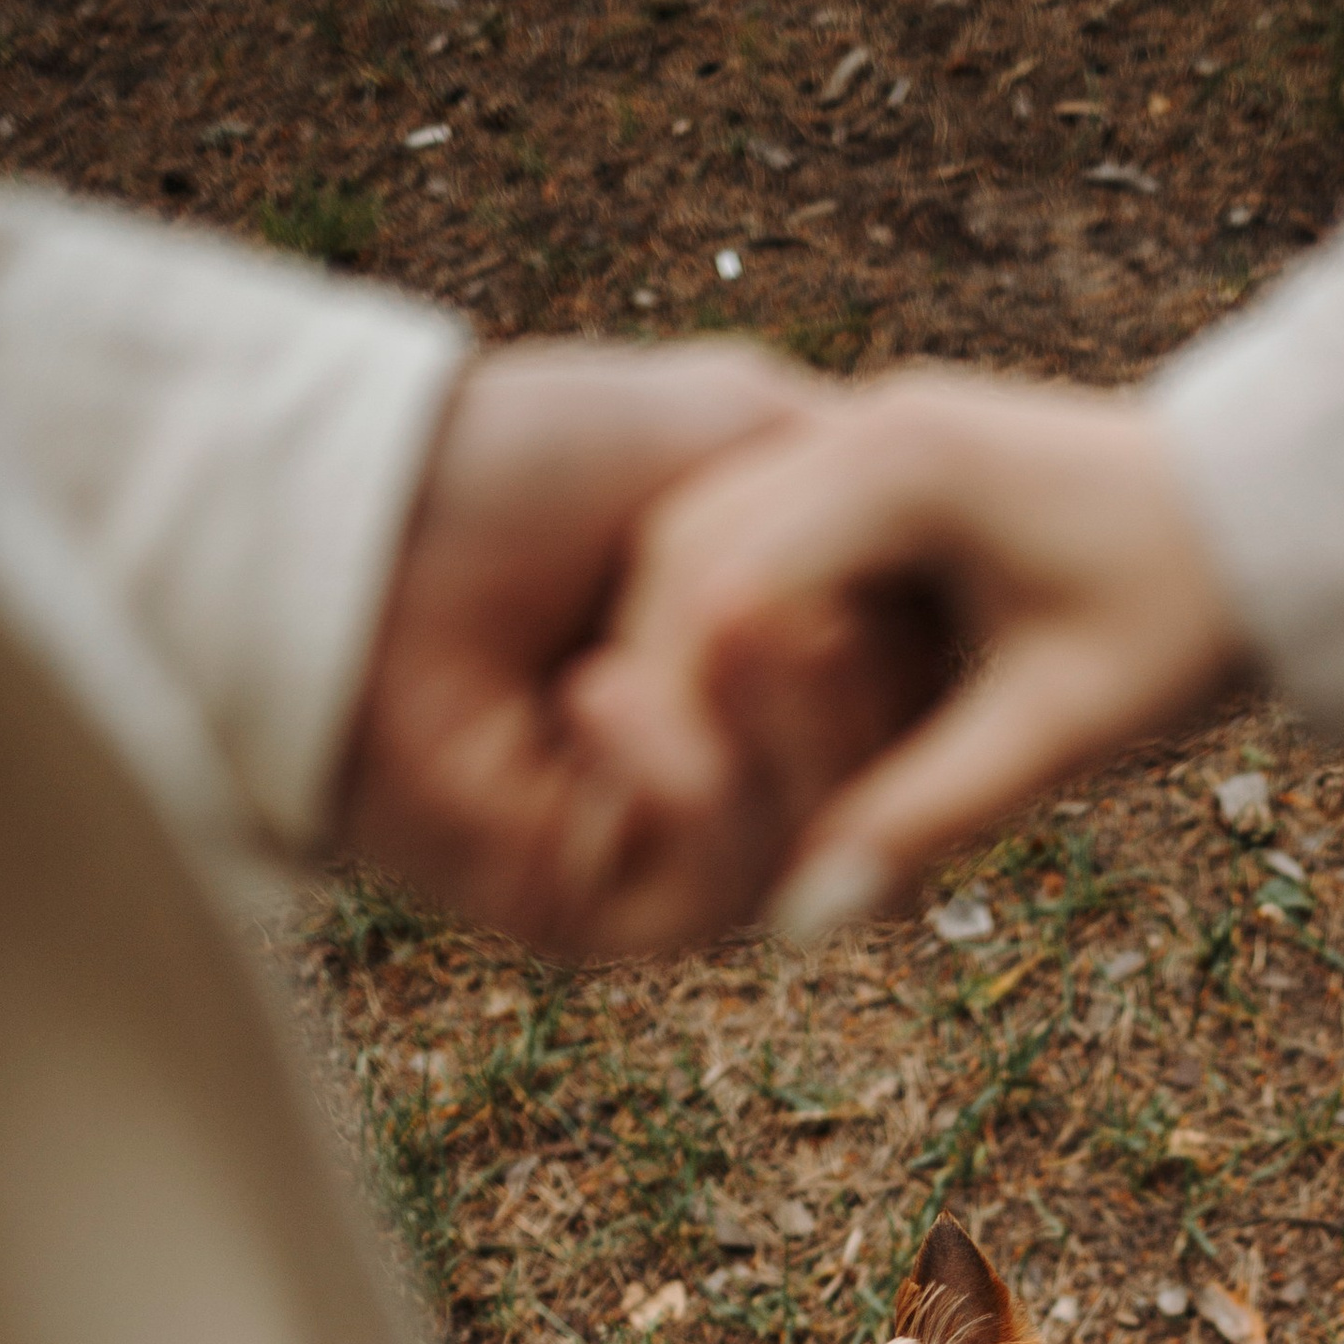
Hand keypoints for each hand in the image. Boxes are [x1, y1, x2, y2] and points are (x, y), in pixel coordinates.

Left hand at [336, 342, 942, 959]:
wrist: (370, 513)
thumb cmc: (534, 455)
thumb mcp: (736, 432)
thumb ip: (860, 501)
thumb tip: (974, 598)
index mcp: (763, 679)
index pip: (895, 720)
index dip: (919, 670)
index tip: (917, 587)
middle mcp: (723, 777)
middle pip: (866, 800)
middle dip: (857, 711)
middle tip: (826, 616)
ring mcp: (662, 853)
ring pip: (799, 853)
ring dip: (780, 745)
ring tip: (725, 630)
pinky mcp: (593, 911)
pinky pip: (699, 890)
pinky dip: (676, 793)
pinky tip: (607, 700)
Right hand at [566, 370, 1251, 943]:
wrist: (1275, 520)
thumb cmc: (1191, 615)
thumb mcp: (1066, 727)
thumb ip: (926, 813)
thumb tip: (798, 918)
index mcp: (901, 464)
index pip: (723, 581)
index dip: (673, 703)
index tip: (644, 806)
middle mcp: (859, 426)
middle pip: (681, 546)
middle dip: (645, 679)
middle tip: (613, 804)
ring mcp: (859, 436)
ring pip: (700, 537)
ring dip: (674, 655)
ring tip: (659, 776)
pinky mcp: (871, 468)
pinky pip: (755, 541)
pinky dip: (724, 633)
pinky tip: (715, 725)